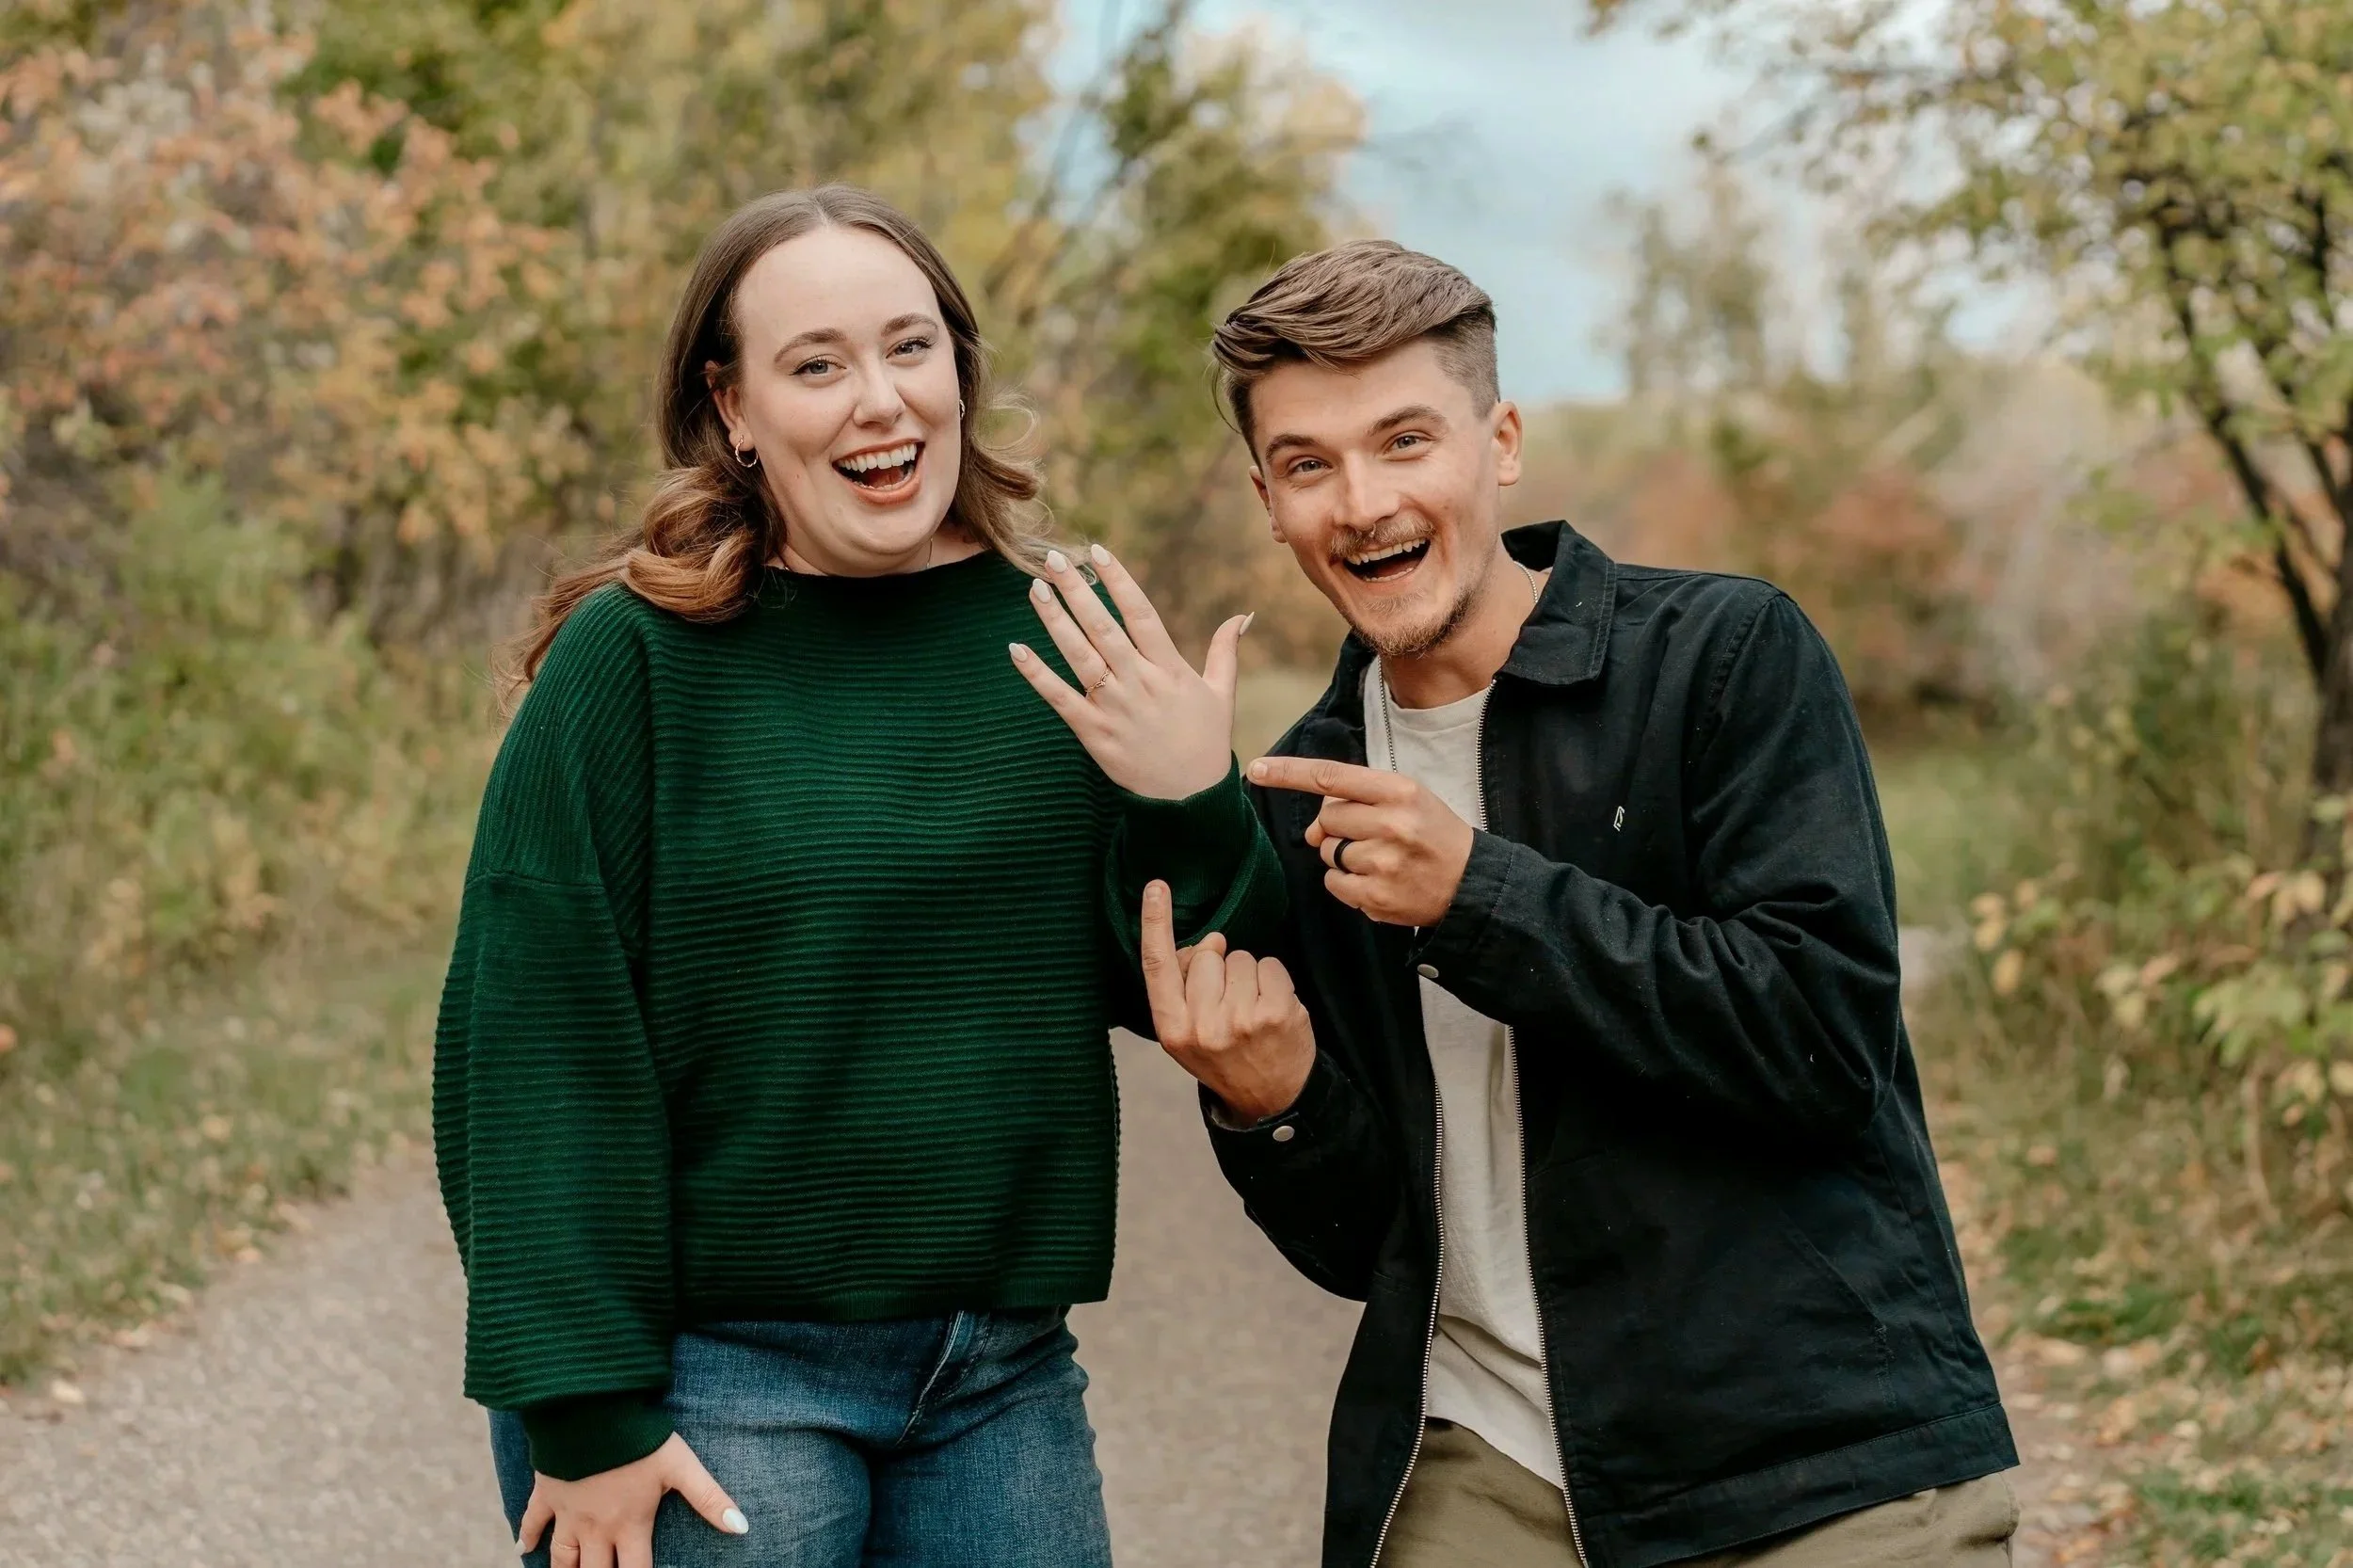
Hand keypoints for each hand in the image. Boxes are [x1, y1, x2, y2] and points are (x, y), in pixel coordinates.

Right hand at [516, 1433, 746, 1567]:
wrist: (591, 1413)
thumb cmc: (640, 1439)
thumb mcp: (681, 1467)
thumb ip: (710, 1498)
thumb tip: (741, 1527)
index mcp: (630, 1525)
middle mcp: (596, 1527)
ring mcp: (568, 1513)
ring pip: (563, 1557)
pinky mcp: (546, 1493)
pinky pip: (532, 1521)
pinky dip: (527, 1537)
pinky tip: (523, 1550)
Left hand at [1008, 543, 1246, 799]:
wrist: (1189, 800)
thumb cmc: (1206, 743)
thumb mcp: (1222, 694)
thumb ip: (1226, 651)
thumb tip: (1244, 616)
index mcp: (1170, 669)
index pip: (1140, 613)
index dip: (1118, 580)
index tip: (1098, 552)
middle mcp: (1140, 683)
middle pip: (1103, 627)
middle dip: (1077, 590)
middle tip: (1053, 559)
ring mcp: (1114, 708)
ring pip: (1079, 656)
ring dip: (1055, 621)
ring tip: (1035, 590)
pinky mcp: (1093, 733)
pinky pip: (1060, 699)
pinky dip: (1037, 675)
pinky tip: (1017, 650)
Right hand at [1139, 879, 1314, 1123]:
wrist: (1270, 1099)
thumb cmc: (1225, 1057)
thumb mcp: (1187, 1033)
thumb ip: (1184, 988)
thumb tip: (1207, 942)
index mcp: (1172, 1028)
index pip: (1158, 965)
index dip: (1155, 923)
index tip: (1156, 887)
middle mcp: (1203, 1025)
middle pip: (1206, 954)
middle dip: (1219, 963)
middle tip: (1228, 999)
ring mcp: (1241, 1020)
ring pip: (1241, 957)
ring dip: (1248, 975)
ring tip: (1251, 1008)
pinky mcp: (1276, 1013)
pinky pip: (1270, 965)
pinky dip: (1274, 979)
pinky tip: (1272, 1007)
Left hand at [1246, 756, 1474, 927]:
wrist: (1470, 882)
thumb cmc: (1432, 833)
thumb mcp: (1406, 800)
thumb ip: (1357, 801)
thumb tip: (1313, 830)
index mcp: (1398, 791)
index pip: (1331, 777)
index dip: (1289, 773)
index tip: (1257, 769)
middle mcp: (1390, 824)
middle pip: (1327, 820)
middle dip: (1337, 828)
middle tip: (1370, 835)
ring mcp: (1383, 863)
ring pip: (1329, 854)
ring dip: (1344, 856)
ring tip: (1383, 860)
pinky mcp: (1377, 897)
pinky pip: (1334, 883)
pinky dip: (1347, 883)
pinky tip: (1377, 881)